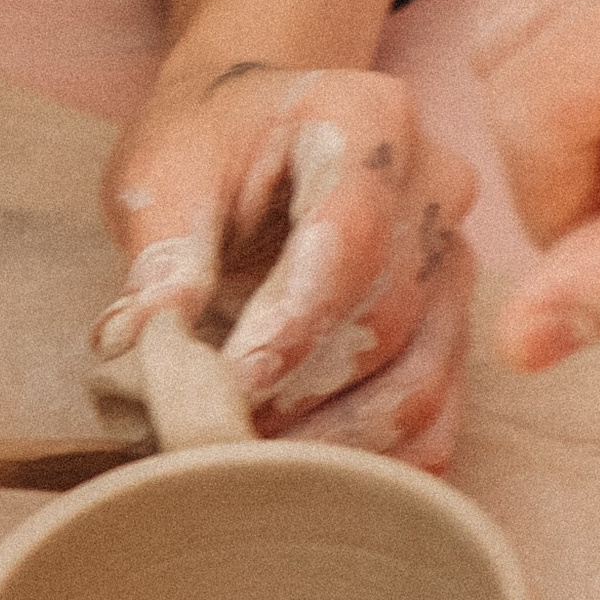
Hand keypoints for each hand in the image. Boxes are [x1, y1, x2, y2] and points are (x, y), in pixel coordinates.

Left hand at [94, 62, 476, 470]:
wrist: (256, 135)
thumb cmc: (209, 144)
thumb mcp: (164, 170)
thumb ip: (163, 248)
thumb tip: (145, 341)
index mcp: (368, 118)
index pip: (350, 235)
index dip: (292, 321)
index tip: (228, 380)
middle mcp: (436, 185)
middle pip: (389, 315)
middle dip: (300, 391)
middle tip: (220, 437)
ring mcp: (454, 261)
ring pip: (422, 379)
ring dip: (335, 443)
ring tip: (252, 470)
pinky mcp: (452, 327)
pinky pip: (438, 415)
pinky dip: (376, 464)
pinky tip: (308, 481)